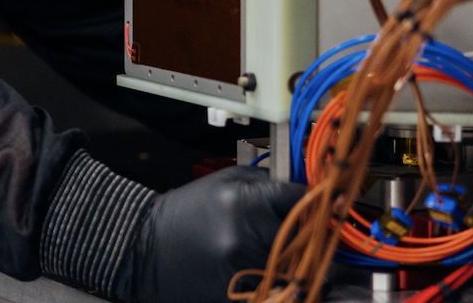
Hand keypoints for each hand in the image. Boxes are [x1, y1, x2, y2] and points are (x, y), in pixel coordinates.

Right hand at [128, 166, 303, 302]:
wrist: (147, 247)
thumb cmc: (188, 210)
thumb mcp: (224, 182)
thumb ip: (265, 182)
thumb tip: (303, 188)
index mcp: (245, 200)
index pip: (300, 198)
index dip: (316, 201)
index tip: (325, 205)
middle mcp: (248, 234)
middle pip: (306, 236)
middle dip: (311, 234)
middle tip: (312, 233)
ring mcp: (245, 267)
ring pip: (297, 267)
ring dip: (299, 262)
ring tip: (291, 254)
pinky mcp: (241, 291)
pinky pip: (278, 288)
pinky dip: (281, 282)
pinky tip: (273, 272)